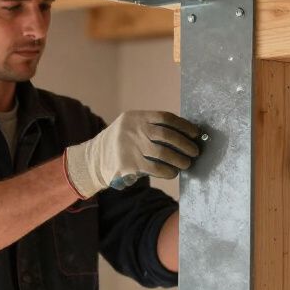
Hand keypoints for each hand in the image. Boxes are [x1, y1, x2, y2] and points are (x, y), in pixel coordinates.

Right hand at [65, 111, 201, 198]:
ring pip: (163, 153)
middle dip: (185, 144)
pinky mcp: (129, 164)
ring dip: (179, 159)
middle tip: (194, 152)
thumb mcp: (130, 128)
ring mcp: (130, 146)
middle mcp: (133, 129)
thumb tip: (183, 135)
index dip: (184, 126)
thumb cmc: (120, 144)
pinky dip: (168, 171)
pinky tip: (173, 172)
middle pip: (167, 135)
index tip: (195, 134)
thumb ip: (151, 128)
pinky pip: (155, 168)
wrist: (94, 160)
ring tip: (186, 164)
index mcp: (136, 117)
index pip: (165, 118)